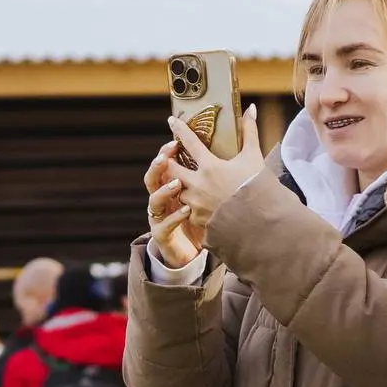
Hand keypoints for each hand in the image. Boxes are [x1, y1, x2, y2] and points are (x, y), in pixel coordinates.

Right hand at [145, 144, 210, 268]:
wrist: (188, 251)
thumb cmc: (199, 218)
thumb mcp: (204, 194)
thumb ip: (212, 174)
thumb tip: (232, 151)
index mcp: (170, 185)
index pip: (166, 163)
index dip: (167, 150)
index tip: (175, 135)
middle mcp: (162, 198)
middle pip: (153, 177)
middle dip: (158, 165)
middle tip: (167, 154)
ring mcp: (160, 215)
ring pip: (155, 199)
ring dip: (165, 190)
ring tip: (177, 182)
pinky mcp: (162, 234)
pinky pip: (165, 224)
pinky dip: (175, 217)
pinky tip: (187, 210)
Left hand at [164, 102, 267, 225]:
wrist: (261, 222)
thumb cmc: (258, 187)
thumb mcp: (254, 157)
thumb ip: (249, 132)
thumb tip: (251, 108)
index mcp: (210, 167)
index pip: (189, 142)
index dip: (179, 129)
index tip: (171, 121)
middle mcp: (198, 184)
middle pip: (171, 169)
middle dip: (167, 163)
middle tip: (167, 158)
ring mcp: (196, 204)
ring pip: (178, 191)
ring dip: (180, 186)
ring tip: (185, 183)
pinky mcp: (198, 220)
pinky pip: (187, 212)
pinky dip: (191, 207)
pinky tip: (198, 205)